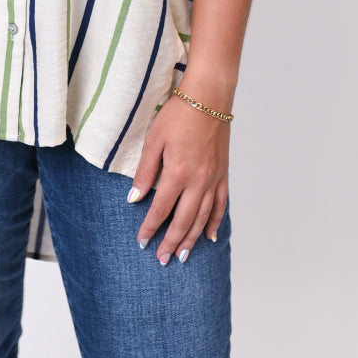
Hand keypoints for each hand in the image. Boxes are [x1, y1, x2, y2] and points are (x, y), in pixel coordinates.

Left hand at [127, 94, 229, 263]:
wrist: (208, 98)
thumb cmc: (178, 114)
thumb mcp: (154, 139)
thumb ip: (145, 171)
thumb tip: (134, 198)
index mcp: (178, 173)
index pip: (161, 208)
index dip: (150, 227)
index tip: (142, 241)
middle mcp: (198, 181)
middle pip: (184, 220)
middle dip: (171, 241)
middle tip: (163, 259)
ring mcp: (213, 179)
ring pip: (203, 217)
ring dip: (192, 238)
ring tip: (182, 255)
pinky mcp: (223, 174)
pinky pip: (221, 204)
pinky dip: (215, 222)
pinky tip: (210, 236)